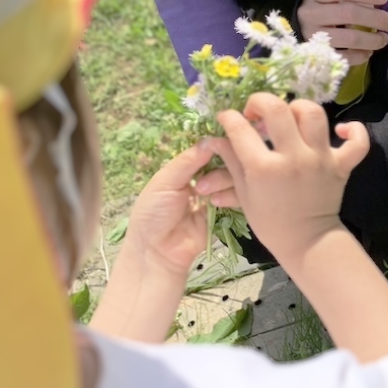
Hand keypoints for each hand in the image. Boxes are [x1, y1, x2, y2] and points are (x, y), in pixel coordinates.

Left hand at [125, 140, 236, 274]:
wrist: (157, 252)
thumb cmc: (153, 214)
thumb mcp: (164, 182)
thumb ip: (188, 161)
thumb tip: (210, 139)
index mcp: (182, 169)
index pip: (204, 150)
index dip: (215, 143)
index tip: (228, 135)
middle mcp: (200, 179)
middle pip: (221, 162)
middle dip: (221, 162)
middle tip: (217, 168)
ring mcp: (213, 196)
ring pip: (230, 178)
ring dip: (222, 180)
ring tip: (206, 193)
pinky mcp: (222, 212)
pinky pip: (234, 198)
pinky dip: (231, 195)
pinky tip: (220, 199)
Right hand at [213, 94, 369, 261]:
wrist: (306, 241)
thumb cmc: (270, 220)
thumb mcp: (245, 192)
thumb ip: (231, 160)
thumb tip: (214, 136)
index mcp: (264, 168)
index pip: (240, 128)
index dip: (229, 118)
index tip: (228, 118)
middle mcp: (293, 158)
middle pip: (278, 109)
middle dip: (260, 102)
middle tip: (256, 112)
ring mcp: (320, 159)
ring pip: (313, 114)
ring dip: (297, 109)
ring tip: (289, 118)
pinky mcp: (342, 165)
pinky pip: (358, 141)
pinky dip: (353, 130)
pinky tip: (339, 130)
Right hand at [298, 0, 387, 65]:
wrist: (294, 27)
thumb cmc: (319, 9)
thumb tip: (378, 3)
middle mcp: (310, 13)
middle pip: (349, 13)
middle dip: (376, 18)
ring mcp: (312, 35)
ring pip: (348, 37)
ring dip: (371, 39)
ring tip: (383, 39)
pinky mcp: (315, 54)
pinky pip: (342, 57)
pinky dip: (359, 56)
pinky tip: (368, 52)